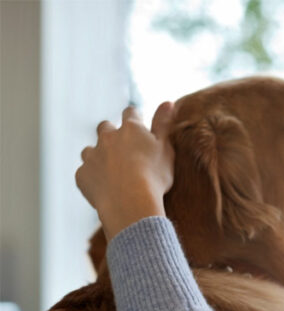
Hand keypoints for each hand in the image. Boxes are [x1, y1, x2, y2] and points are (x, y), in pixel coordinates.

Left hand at [75, 102, 174, 240]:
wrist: (130, 202)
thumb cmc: (153, 176)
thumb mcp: (165, 149)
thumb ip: (164, 124)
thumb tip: (168, 101)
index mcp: (130, 129)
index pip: (131, 113)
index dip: (135, 118)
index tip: (139, 126)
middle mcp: (107, 137)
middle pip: (105, 127)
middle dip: (111, 134)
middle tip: (124, 150)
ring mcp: (92, 155)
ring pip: (90, 150)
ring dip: (98, 155)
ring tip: (111, 171)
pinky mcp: (82, 175)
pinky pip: (85, 173)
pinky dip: (93, 178)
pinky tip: (104, 189)